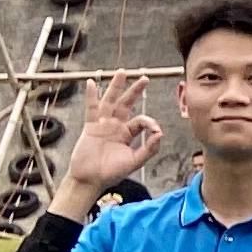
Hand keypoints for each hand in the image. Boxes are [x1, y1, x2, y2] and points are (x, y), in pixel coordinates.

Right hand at [61, 73, 161, 201]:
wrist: (91, 179)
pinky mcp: (90, 126)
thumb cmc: (112, 173)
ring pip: (110, 101)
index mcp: (128, 134)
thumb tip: (160, 133)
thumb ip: (148, 149)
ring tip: (122, 72)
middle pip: (126, 104)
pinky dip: (91, 96)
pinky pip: (91, 109)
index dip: (149, 122)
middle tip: (145, 78)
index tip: (155, 130)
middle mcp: (116, 126)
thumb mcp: (134, 161)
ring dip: (116, 87)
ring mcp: (103, 124)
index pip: (141, 120)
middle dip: (135, 91)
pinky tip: (92, 83)